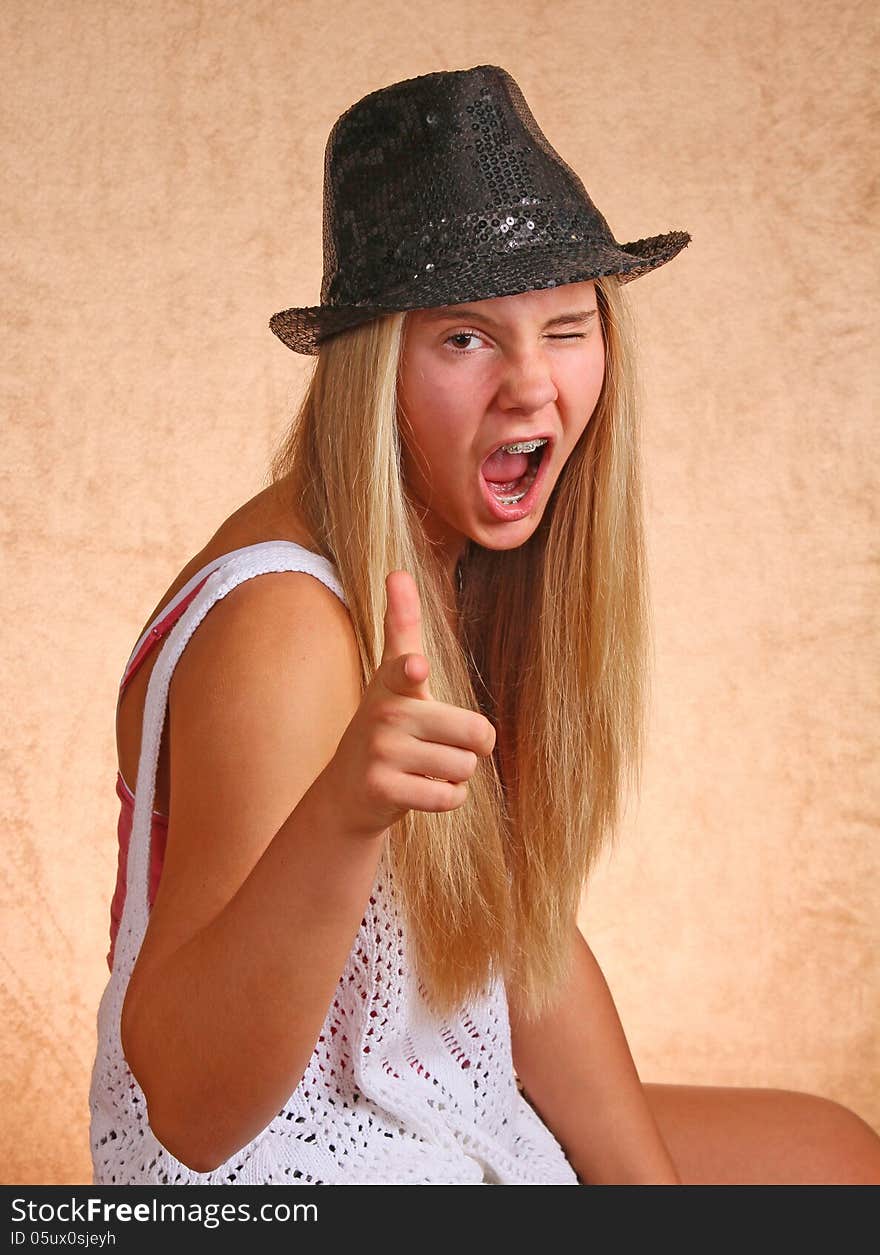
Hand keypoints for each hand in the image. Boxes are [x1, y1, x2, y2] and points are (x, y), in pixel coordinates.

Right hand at [325, 569, 495, 837]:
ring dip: (456, 773)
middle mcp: (385, 713)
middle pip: (476, 733)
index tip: (417, 666)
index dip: (413, 669)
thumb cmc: (386, 724)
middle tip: (440, 744)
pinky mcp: (383, 789)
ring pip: (465, 767)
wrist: (348, 789)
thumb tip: (396, 570)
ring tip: (423, 767)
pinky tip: (419, 789)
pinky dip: (446, 797)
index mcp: (395, 682)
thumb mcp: (392, 675)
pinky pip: (449, 797)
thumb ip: (401, 625)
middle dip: (472, 746)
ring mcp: (381, 752)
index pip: (404, 667)